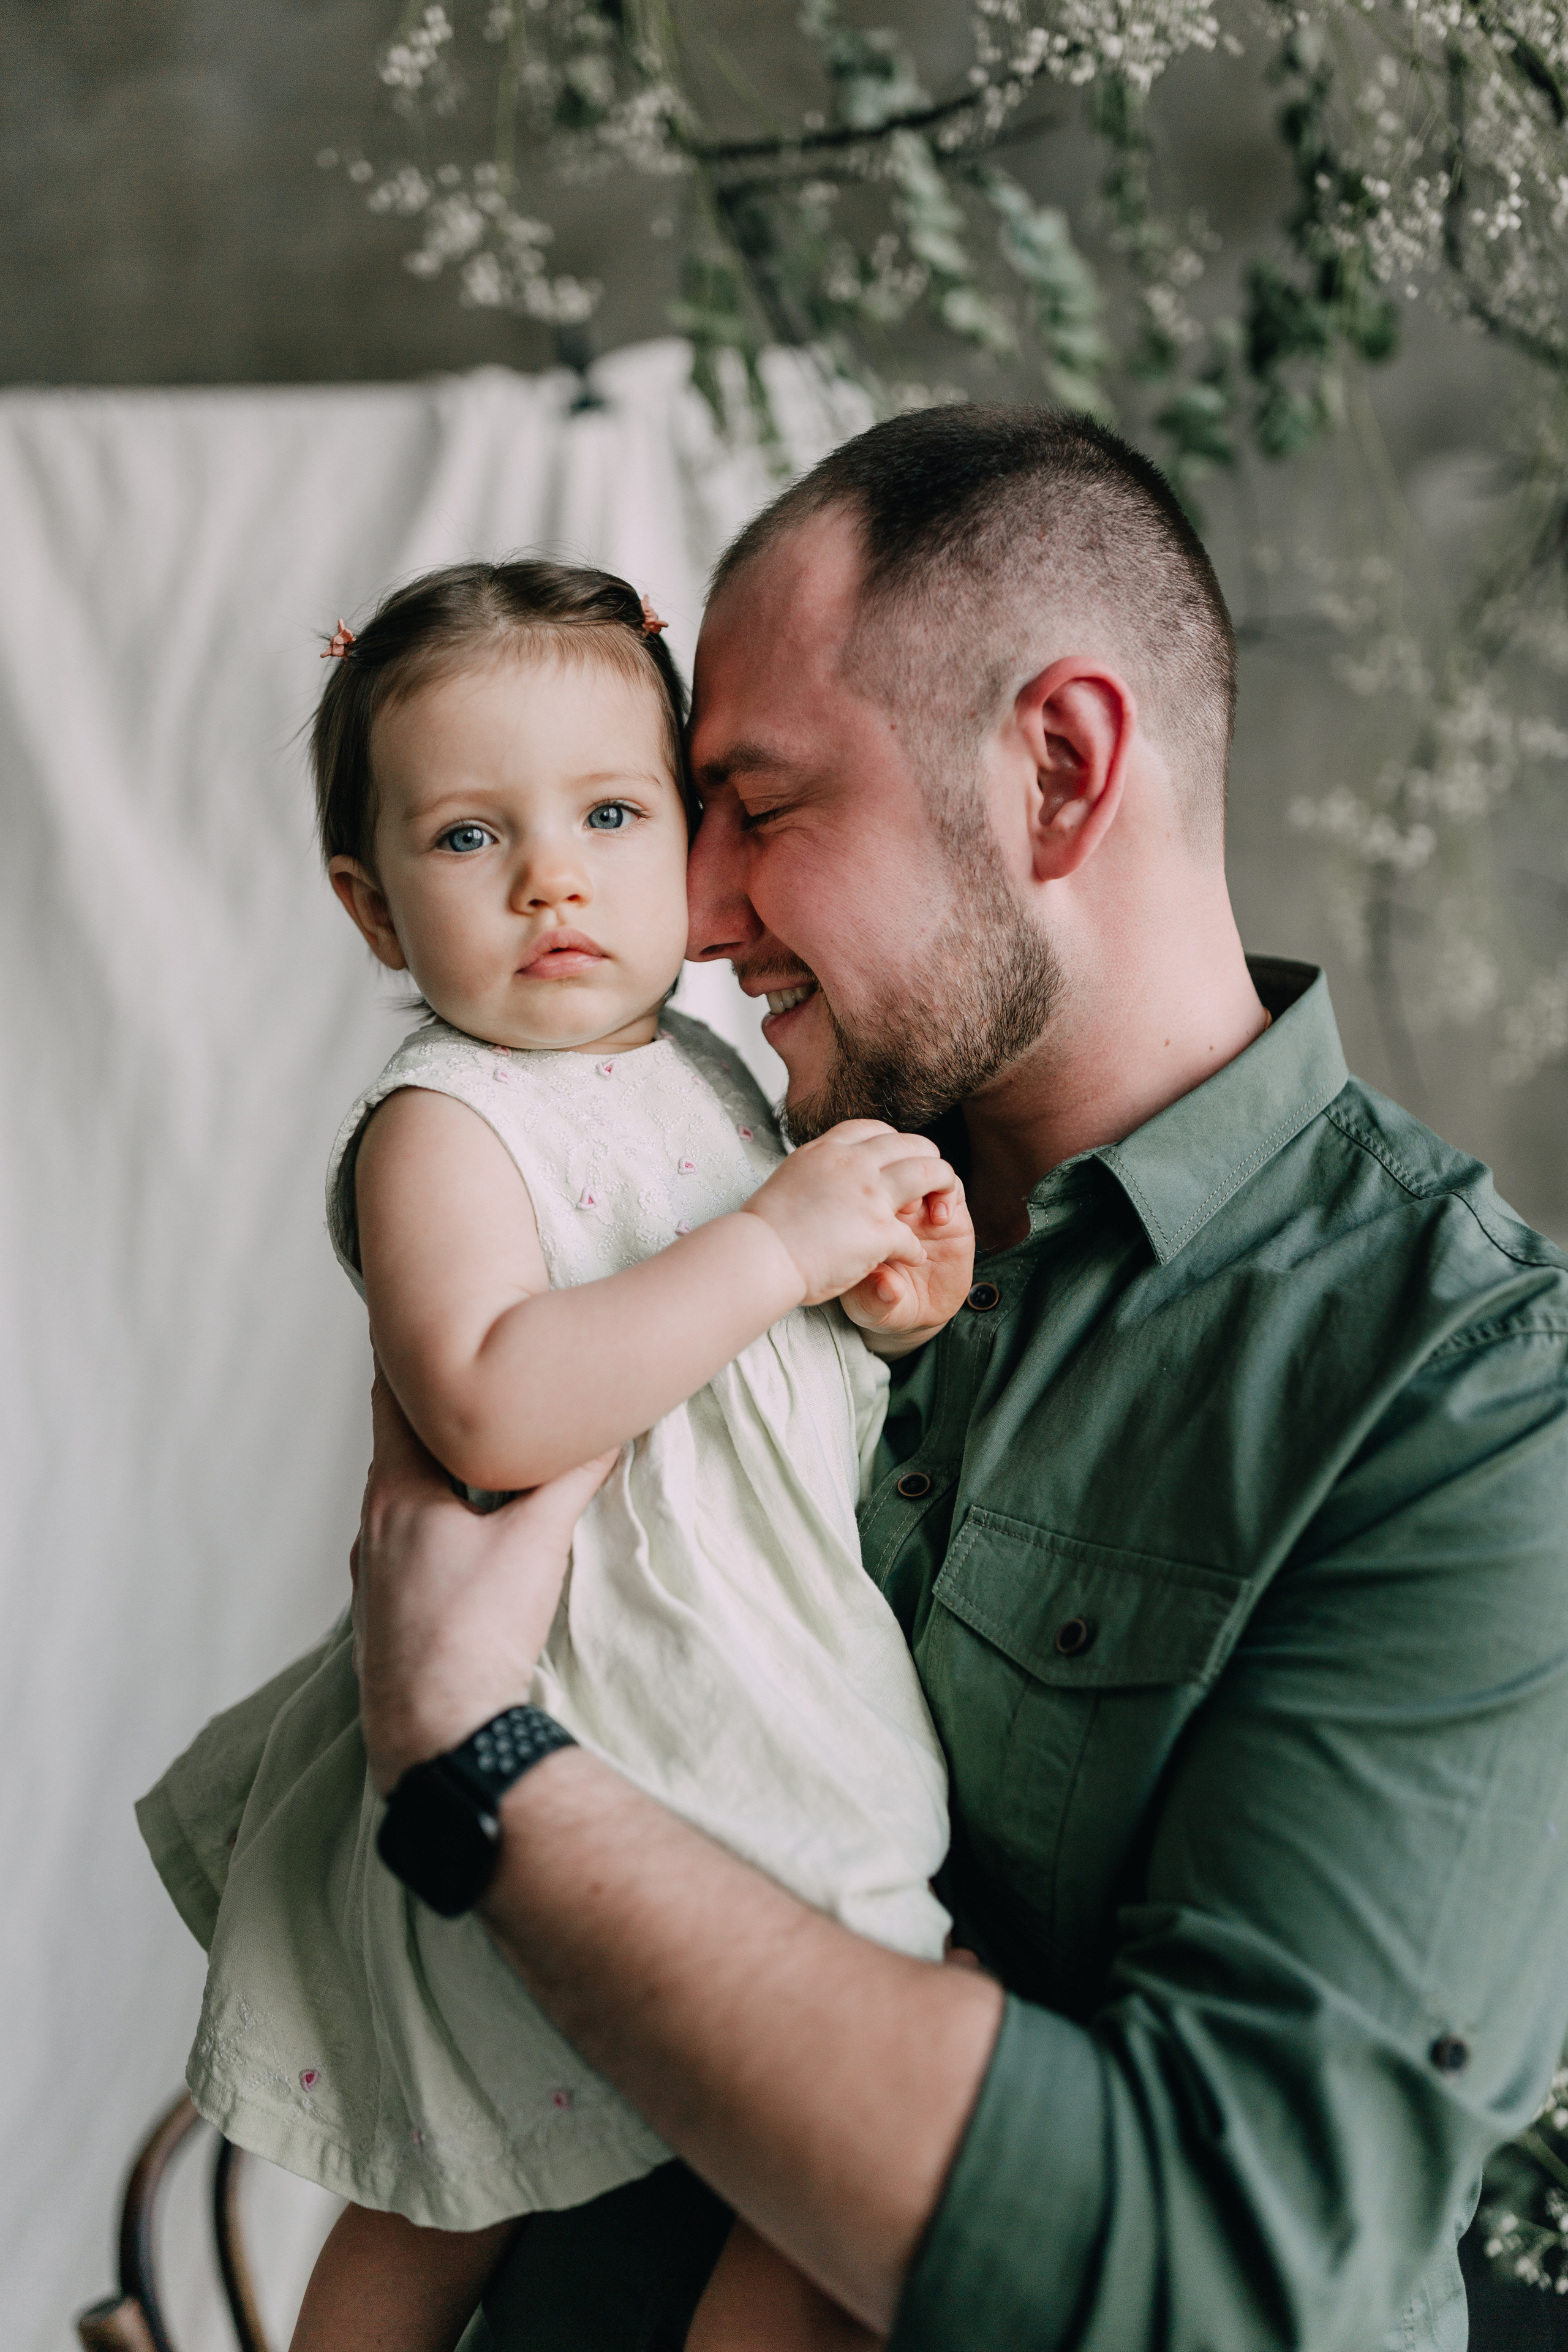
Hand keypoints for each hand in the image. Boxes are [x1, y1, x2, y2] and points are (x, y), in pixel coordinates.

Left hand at [352, 1369, 613, 1794]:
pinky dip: (428, 1533)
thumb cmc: (477, 1630)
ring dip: (430, 1483)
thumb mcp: (536, 1542)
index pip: (391, 1404)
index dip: (404, 1363)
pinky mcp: (382, 1624)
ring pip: (399, 1509)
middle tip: (460, 1389)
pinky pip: (404, 1555)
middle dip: (430, 1422)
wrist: (438, 1735)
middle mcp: (372, 1530)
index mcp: (396, 1496)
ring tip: (468, 1464)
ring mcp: (371, 1582)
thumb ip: (571, 1479)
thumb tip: (608, 1428)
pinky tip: (459, 1549)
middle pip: (397, 1454)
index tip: (412, 1328)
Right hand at [740, 1121, 960, 1307]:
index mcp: (828, 1149)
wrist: (758, 1256)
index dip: (895, 1144)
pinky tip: (911, 1259)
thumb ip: (814, 1172)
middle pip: (912, 1144)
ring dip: (943, 1189)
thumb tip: (822, 1176)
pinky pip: (913, 1238)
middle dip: (929, 1160)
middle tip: (932, 1183)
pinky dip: (916, 1251)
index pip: (875, 1129)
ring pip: (930, 1173)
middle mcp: (853, 1163)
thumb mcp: (789, 1179)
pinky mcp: (879, 1230)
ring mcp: (870, 1194)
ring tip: (941, 1211)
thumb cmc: (762, 1230)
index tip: (898, 1161)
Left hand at [842, 1178, 974, 1344]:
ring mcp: (917, 1204)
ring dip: (924, 1177)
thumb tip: (889, 1288)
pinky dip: (948, 1192)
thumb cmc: (875, 1302)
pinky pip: (952, 1186)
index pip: (862, 1179)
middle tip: (900, 1206)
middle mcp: (886, 1200)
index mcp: (858, 1212)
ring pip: (921, 1163)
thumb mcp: (866, 1308)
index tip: (873, 1212)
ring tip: (921, 1210)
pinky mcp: (949, 1214)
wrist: (902, 1309)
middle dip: (899, 1173)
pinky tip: (941, 1219)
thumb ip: (875, 1299)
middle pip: (892, 1157)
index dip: (869, 1186)